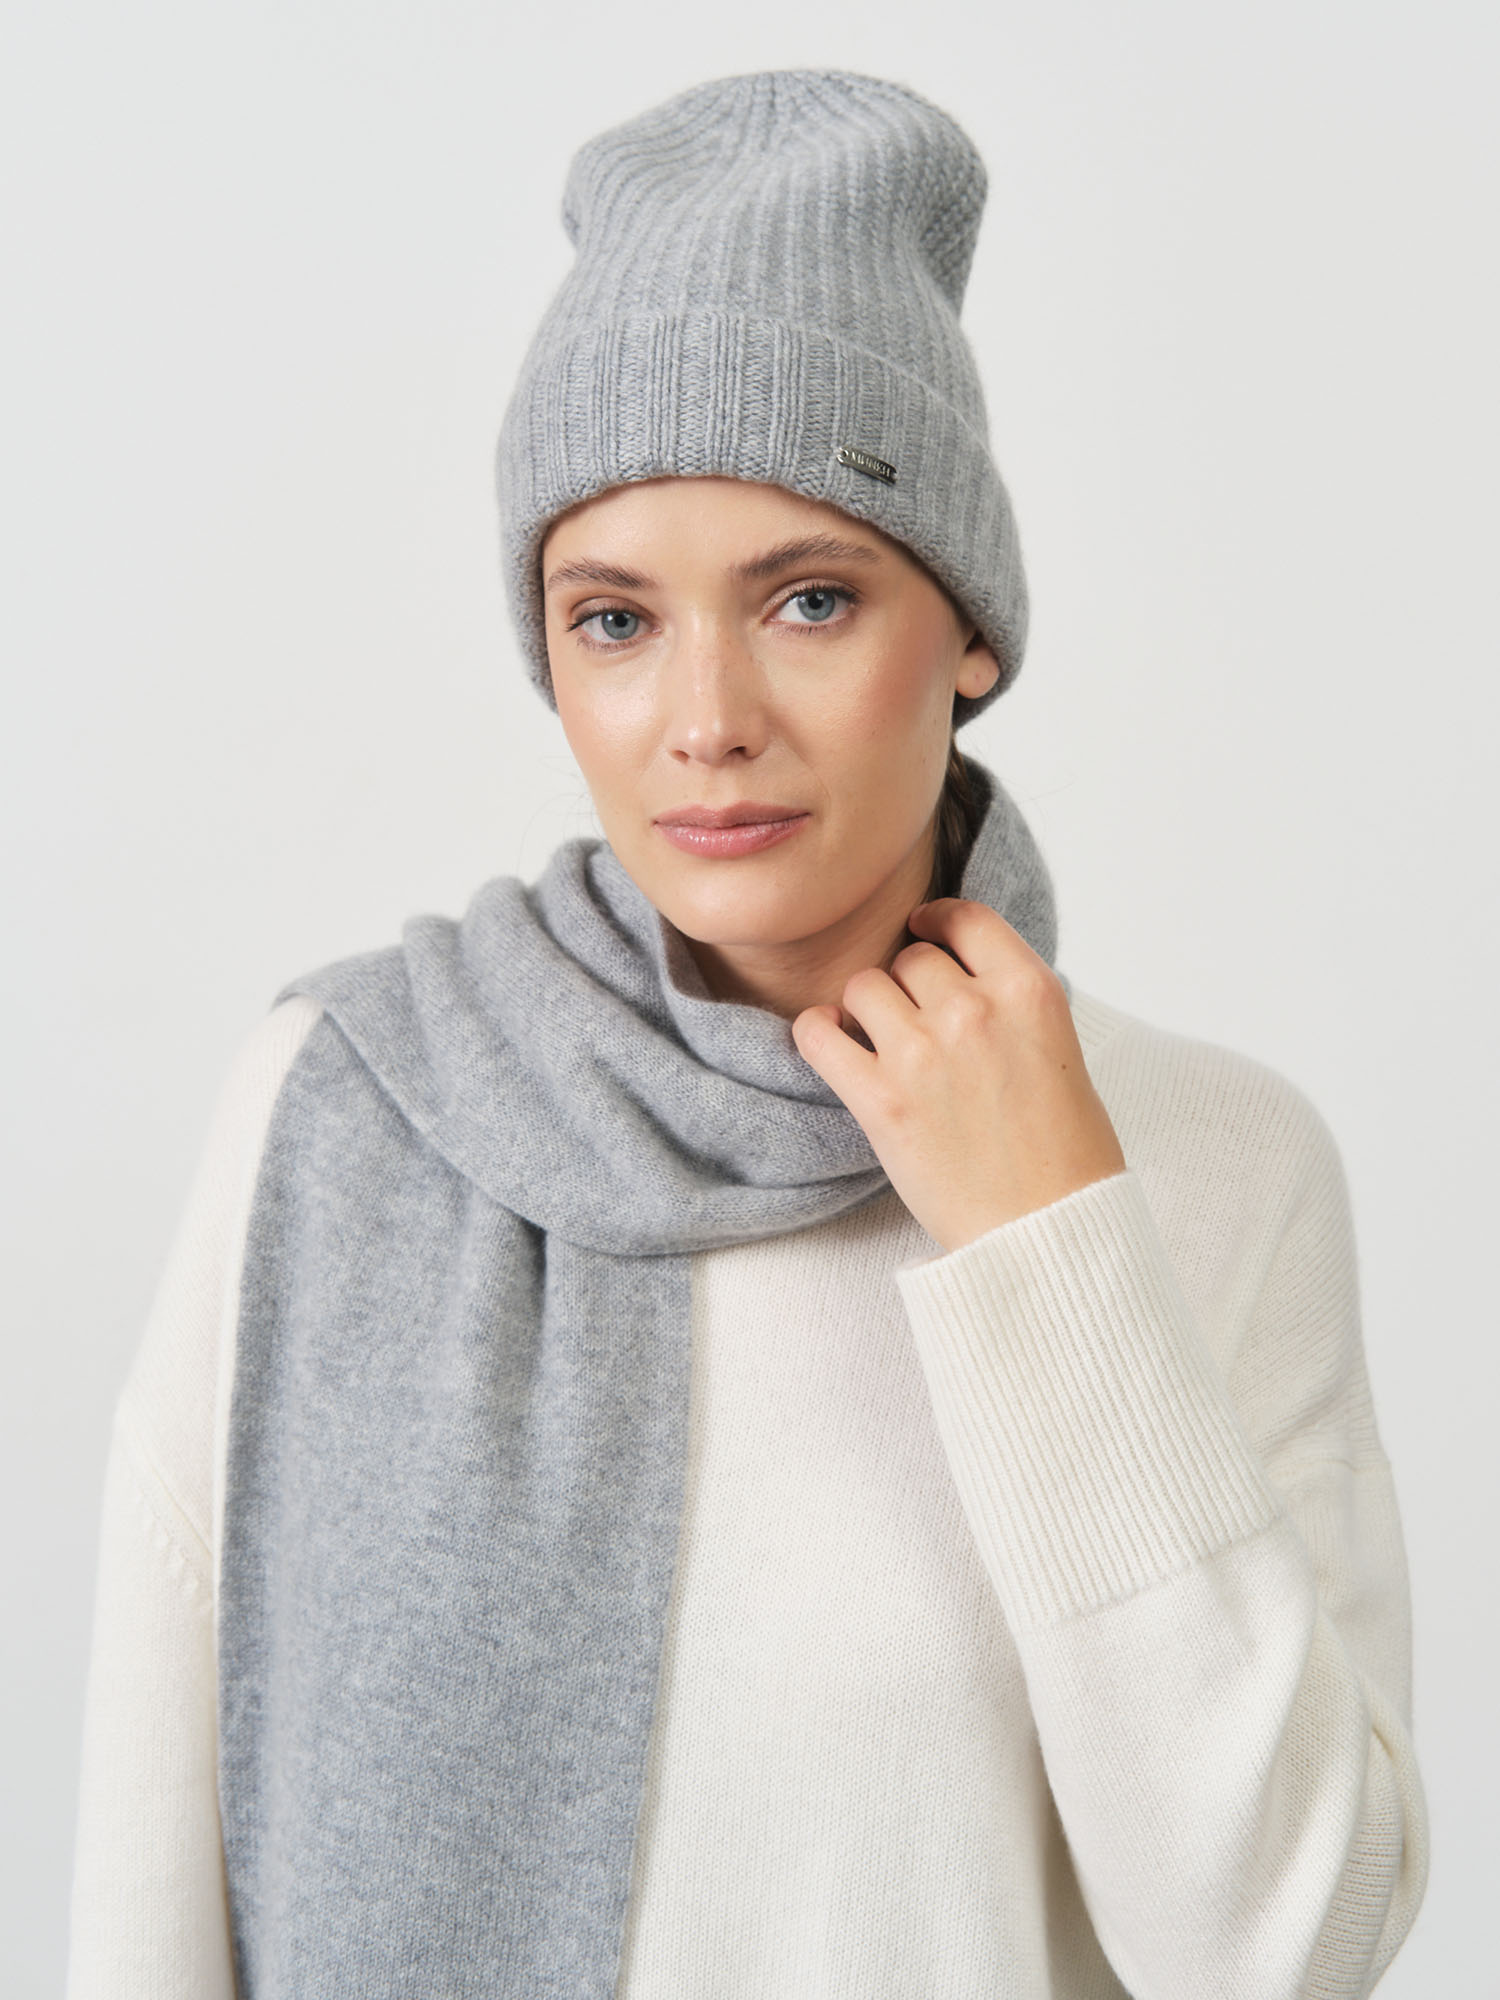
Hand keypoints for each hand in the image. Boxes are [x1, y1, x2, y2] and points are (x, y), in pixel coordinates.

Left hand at [791, 898, 1126, 1252]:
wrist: (1049, 1232)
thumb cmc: (1066, 1154)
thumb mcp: (1059, 1050)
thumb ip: (1011, 1004)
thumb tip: (959, 973)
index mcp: (1030, 992)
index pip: (966, 919)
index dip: (936, 921)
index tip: (923, 930)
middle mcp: (975, 1011)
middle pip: (911, 958)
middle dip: (907, 985)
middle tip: (915, 1022)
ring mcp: (923, 1053)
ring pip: (863, 987)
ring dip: (865, 1010)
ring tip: (878, 1041)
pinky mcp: (880, 1100)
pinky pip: (818, 1034)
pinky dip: (817, 1032)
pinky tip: (829, 1042)